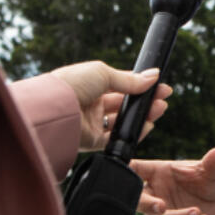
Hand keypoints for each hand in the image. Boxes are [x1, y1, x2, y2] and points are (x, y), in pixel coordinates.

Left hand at [50, 61, 172, 150]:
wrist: (51, 108)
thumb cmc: (71, 84)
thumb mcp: (103, 74)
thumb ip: (129, 80)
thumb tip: (153, 76)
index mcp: (91, 84)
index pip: (121, 85)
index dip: (140, 85)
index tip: (159, 85)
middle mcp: (91, 103)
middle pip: (124, 104)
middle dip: (144, 101)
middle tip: (163, 99)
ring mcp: (91, 122)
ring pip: (122, 121)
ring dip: (142, 116)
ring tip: (159, 110)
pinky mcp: (90, 140)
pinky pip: (115, 139)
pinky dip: (132, 133)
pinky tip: (146, 126)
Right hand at [131, 148, 214, 214]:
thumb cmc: (209, 180)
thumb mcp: (212, 170)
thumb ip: (212, 163)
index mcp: (157, 173)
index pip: (134, 169)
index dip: (125, 171)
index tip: (127, 176)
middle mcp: (155, 193)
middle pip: (137, 201)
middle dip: (145, 204)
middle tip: (161, 206)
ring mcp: (162, 212)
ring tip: (197, 212)